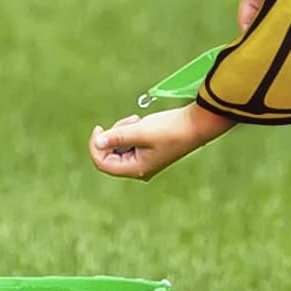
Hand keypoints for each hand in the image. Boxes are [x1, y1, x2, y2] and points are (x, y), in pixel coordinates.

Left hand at [88, 104, 232, 181]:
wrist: (196, 124)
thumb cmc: (169, 129)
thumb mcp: (140, 131)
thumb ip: (117, 137)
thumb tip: (98, 143)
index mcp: (136, 169)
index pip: (103, 163)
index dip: (95, 146)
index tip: (99, 128)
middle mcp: (139, 169)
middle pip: (110, 154)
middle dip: (113, 134)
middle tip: (131, 121)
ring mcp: (144, 160)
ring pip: (119, 146)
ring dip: (123, 130)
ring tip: (138, 120)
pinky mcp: (148, 151)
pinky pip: (129, 142)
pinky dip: (130, 131)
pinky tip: (141, 122)